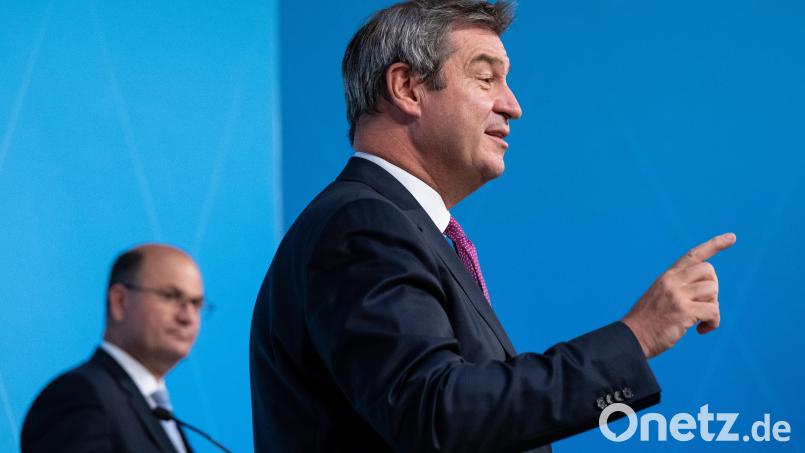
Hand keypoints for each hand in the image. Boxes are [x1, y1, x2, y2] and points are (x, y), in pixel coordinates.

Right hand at [622, 233, 736, 358]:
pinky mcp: (683, 311)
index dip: (715, 245)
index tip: (732, 237)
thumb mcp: (660, 296)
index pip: (694, 255)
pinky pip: (713, 311)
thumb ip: (678, 288)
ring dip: (712, 307)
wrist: (630, 338)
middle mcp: (672, 281)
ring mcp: (677, 295)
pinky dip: (712, 323)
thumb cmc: (647, 322)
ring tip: (700, 320)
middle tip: (702, 305)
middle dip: (713, 289)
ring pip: (713, 290)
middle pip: (709, 271)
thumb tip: (708, 289)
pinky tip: (700, 330)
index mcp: (667, 276)